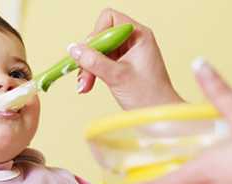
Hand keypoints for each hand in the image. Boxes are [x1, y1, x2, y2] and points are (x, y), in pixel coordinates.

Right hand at [68, 8, 183, 109]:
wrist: (158, 114)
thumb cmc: (148, 96)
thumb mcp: (117, 77)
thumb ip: (94, 61)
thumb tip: (74, 49)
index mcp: (139, 36)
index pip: (110, 20)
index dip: (96, 34)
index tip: (89, 53)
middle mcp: (133, 41)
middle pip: (101, 36)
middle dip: (89, 56)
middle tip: (84, 76)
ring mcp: (127, 53)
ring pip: (98, 51)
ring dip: (88, 67)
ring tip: (85, 85)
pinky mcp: (122, 65)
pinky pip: (101, 62)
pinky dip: (92, 73)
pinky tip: (88, 85)